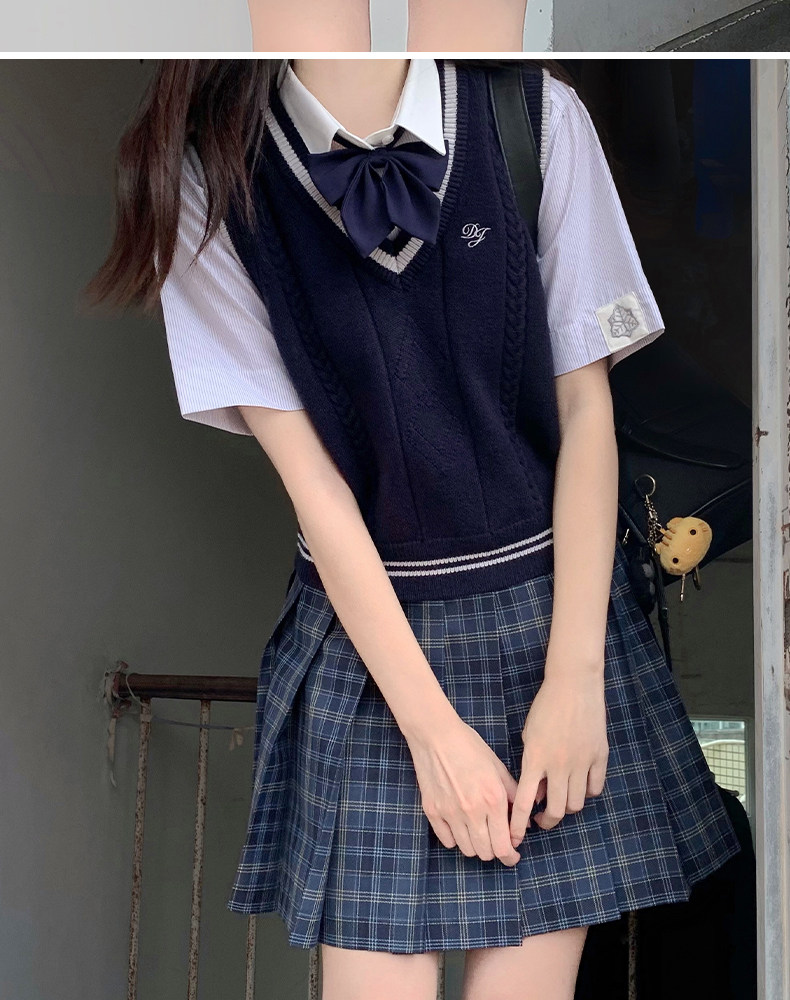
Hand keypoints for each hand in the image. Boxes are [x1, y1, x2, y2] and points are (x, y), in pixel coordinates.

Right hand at [405, 713, 521, 865]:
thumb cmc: (469, 747)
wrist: (436, 735)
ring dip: (476, 846)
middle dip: (495, 851)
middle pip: (486, 853)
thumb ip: (513, 795)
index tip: (513, 853)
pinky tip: (460, 827)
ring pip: (467, 850)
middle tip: (496, 841)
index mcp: (493, 799)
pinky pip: (446, 841)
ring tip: (478, 833)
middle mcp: (472, 811)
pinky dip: (455, 839)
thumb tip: (523, 821)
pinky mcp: (432, 811)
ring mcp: (450, 813)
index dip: (511, 856)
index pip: (504, 846)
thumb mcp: (498, 767)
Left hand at [510, 667, 608, 844]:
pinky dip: (587, 792)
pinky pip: (595, 788)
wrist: (573, 685)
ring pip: (576, 803)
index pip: (523, 802)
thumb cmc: (545, 708)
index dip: (518, 825)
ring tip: (560, 801)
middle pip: (555, 810)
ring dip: (567, 807)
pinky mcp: (599, 757)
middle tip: (542, 821)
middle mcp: (559, 765)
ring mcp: (581, 762)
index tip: (515, 840)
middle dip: (547, 821)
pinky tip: (580, 785)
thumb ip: (532, 767)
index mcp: (535, 759)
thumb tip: (536, 796)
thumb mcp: (530, 737)